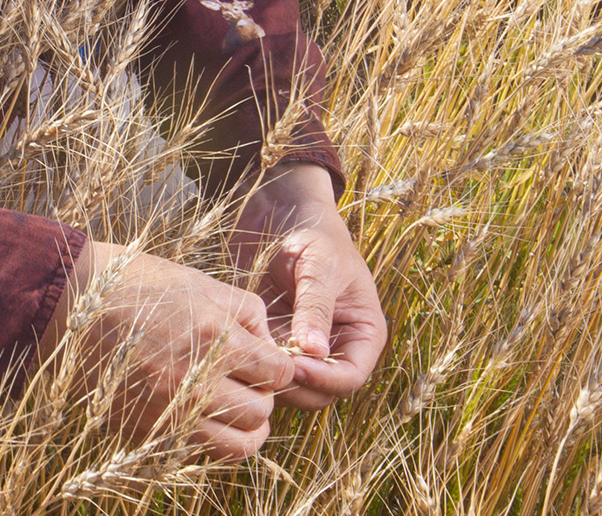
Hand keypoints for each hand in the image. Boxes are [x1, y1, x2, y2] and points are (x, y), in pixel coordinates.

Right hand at [40, 241, 294, 460]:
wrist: (75, 304)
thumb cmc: (141, 284)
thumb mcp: (201, 282)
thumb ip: (246, 313)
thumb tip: (272, 347)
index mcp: (215, 337)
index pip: (278, 374)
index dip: (280, 368)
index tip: (269, 363)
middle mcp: (196, 380)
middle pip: (261, 412)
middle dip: (263, 398)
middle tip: (249, 383)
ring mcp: (170, 411)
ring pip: (237, 445)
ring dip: (244, 429)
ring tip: (234, 409)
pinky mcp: (146, 431)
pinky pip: (196, 452)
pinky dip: (207, 439)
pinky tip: (200, 415)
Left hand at [229, 164, 386, 410]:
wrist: (281, 209)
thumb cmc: (313, 233)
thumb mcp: (320, 266)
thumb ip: (316, 308)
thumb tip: (315, 353)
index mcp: (362, 333)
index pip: (350, 378)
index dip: (324, 379)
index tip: (295, 366)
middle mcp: (335, 347)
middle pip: (320, 392)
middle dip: (295, 384)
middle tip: (265, 363)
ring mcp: (302, 346)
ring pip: (291, 385)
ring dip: (271, 377)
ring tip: (250, 353)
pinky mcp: (274, 338)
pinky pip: (266, 365)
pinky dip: (254, 362)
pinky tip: (239, 344)